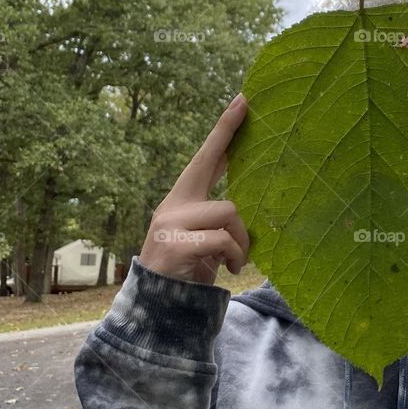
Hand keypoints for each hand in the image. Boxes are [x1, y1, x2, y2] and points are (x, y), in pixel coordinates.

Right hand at [139, 94, 250, 284]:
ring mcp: (170, 222)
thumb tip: (251, 205)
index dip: (224, 129)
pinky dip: (234, 255)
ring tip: (237, 260)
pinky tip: (229, 270)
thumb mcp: (205, 242)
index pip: (205, 157)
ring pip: (228, 210)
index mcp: (182, 201)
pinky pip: (222, 238)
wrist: (156, 309)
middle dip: (228, 136)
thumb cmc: (188, 274)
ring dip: (242, 239)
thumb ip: (220, 221)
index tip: (243, 99)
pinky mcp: (174, 243)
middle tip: (245, 102)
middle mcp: (173, 204)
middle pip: (208, 163)